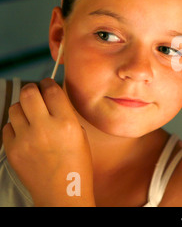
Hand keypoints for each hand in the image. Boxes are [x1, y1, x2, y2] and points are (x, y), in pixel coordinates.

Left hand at [2, 78, 94, 205]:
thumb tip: (52, 99)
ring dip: (22, 107)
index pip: (52, 90)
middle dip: (32, 89)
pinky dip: (15, 126)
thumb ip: (66, 115)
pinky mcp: (12, 150)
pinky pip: (7, 127)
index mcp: (67, 123)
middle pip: (28, 93)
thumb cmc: (77, 165)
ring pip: (14, 108)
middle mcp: (45, 128)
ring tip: (29, 114)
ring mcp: (26, 140)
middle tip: (35, 92)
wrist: (63, 192)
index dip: (48, 82)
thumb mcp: (80, 135)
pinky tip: (24, 132)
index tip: (47, 83)